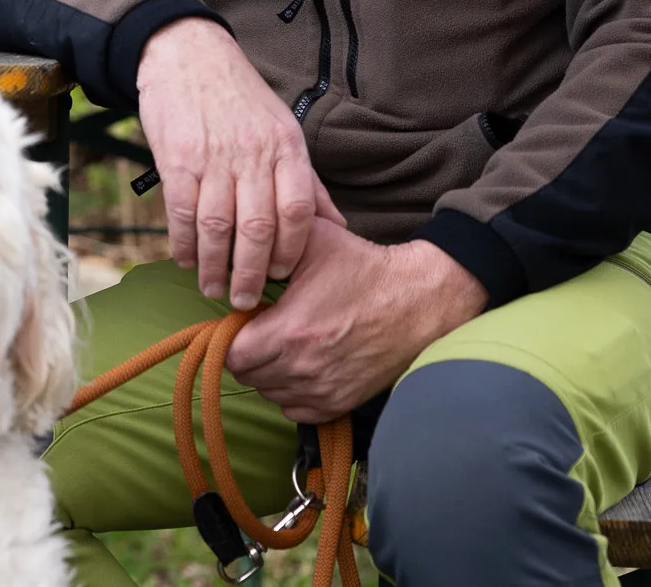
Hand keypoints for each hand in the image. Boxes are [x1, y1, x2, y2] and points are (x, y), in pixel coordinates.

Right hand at [138, 17, 343, 307]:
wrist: (189, 55)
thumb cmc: (241, 99)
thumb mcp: (284, 130)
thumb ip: (307, 181)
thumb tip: (338, 225)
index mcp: (285, 148)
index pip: (297, 212)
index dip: (291, 251)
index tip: (280, 275)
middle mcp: (252, 155)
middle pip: (257, 228)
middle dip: (251, 273)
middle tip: (245, 301)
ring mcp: (212, 157)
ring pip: (217, 227)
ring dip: (214, 266)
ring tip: (213, 288)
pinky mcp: (176, 158)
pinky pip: (181, 211)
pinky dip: (184, 242)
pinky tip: (187, 259)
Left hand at [225, 220, 486, 423]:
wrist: (420, 301)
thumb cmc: (365, 268)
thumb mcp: (314, 241)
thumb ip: (271, 241)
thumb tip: (237, 245)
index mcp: (290, 330)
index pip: (231, 353)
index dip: (230, 335)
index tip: (243, 320)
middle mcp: (303, 368)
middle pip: (247, 375)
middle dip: (247, 352)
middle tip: (262, 329)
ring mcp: (323, 390)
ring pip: (269, 392)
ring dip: (267, 372)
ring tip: (284, 344)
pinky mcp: (341, 403)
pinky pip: (294, 410)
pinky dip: (290, 392)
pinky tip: (301, 366)